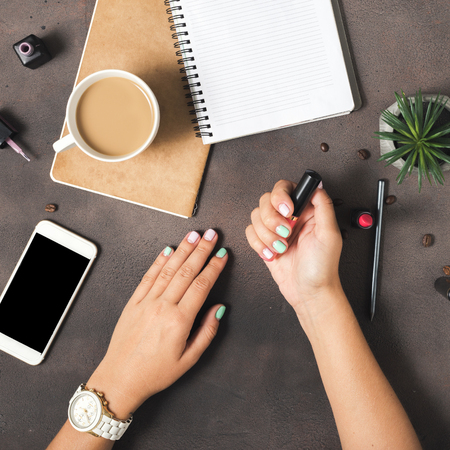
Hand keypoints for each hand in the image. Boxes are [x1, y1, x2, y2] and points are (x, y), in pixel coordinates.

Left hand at [87, 229, 227, 417]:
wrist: (121, 378)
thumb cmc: (155, 372)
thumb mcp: (189, 359)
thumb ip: (207, 332)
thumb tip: (218, 309)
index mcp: (179, 321)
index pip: (201, 286)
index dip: (214, 268)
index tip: (222, 255)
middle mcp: (162, 306)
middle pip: (186, 271)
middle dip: (201, 250)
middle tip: (211, 236)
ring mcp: (146, 302)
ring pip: (168, 269)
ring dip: (183, 250)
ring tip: (193, 235)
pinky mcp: (133, 302)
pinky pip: (148, 276)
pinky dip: (159, 261)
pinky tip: (168, 250)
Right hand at [246, 180, 342, 315]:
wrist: (309, 293)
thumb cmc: (322, 268)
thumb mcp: (329, 235)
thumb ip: (323, 206)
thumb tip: (317, 185)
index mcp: (307, 210)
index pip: (286, 187)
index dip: (281, 197)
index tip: (287, 212)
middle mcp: (290, 217)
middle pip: (266, 200)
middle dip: (272, 219)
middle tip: (285, 234)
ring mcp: (276, 229)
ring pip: (255, 216)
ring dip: (266, 235)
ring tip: (281, 248)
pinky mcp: (265, 242)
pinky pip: (250, 232)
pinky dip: (258, 245)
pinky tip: (272, 254)